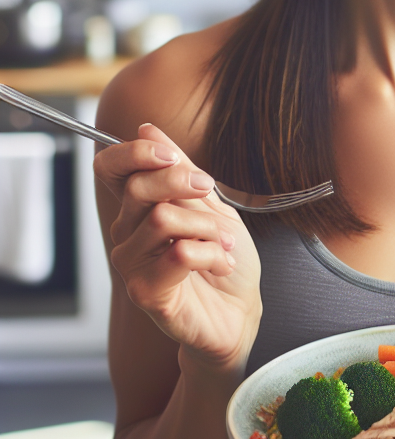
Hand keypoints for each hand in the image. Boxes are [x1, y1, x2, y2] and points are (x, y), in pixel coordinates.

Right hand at [94, 123, 261, 373]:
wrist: (240, 311)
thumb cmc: (224, 258)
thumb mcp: (211, 205)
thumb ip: (181, 169)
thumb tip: (148, 128)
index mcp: (139, 208)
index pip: (110, 169)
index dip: (134, 153)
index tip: (171, 154)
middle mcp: (126, 235)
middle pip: (139, 188)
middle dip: (183, 182)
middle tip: (212, 192)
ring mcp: (132, 266)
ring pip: (162, 219)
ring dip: (207, 225)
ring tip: (226, 242)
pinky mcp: (146, 293)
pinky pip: (178, 254)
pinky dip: (212, 253)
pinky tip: (221, 263)